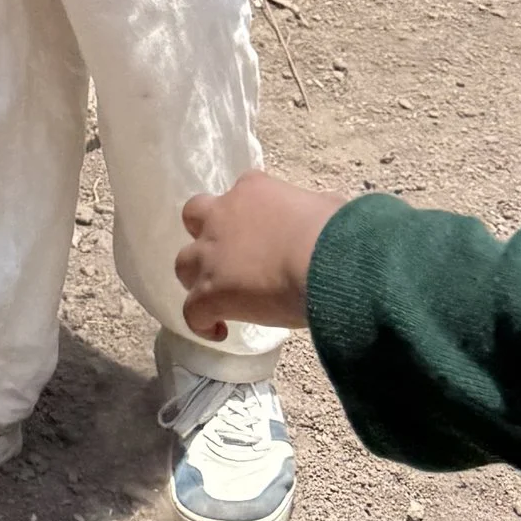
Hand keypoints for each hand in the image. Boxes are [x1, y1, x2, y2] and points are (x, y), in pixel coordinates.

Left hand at [174, 170, 342, 339]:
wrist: (324, 263)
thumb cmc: (336, 233)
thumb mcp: (329, 207)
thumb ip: (316, 210)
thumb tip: (326, 220)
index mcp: (254, 190)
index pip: (241, 194)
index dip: (249, 216)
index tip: (266, 237)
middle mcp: (223, 215)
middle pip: (194, 216)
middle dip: (206, 234)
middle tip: (229, 257)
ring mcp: (211, 254)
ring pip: (184, 262)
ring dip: (199, 277)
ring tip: (220, 297)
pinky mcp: (209, 292)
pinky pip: (191, 311)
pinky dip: (201, 322)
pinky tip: (219, 330)